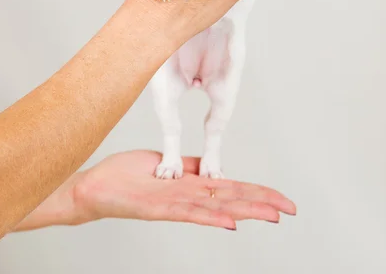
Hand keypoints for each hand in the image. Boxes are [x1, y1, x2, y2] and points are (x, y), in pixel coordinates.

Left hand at [73, 150, 295, 229]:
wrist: (95, 188)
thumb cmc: (127, 176)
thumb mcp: (164, 164)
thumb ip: (187, 167)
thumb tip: (212, 166)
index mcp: (191, 186)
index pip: (231, 189)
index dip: (257, 192)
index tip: (280, 198)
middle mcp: (187, 199)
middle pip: (231, 200)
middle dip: (262, 203)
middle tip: (290, 209)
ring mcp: (174, 205)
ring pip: (216, 208)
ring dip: (245, 211)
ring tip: (271, 215)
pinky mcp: (157, 208)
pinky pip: (187, 212)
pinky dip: (210, 217)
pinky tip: (230, 221)